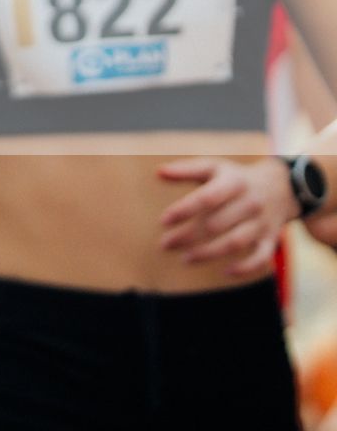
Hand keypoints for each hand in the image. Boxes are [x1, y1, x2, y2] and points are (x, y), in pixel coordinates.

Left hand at [157, 157, 296, 276]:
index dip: (184, 210)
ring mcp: (262, 222)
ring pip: (235, 242)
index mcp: (233, 183)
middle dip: (188, 236)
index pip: (207, 198)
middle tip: (165, 244)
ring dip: (209, 253)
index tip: (164, 221)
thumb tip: (158, 173)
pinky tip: (225, 272)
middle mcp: (249, 203)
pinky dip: (246, 267)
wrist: (281, 187)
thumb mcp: (213, 167)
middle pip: (217, 224)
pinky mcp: (271, 239)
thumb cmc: (235, 178)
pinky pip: (262, 257)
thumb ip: (186, 170)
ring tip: (184, 259)